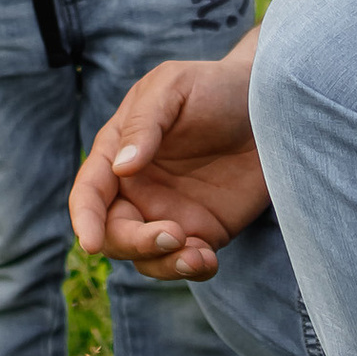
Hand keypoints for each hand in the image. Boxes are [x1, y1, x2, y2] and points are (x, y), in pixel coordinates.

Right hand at [69, 40, 267, 281]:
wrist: (271, 104)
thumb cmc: (214, 86)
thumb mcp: (173, 87)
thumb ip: (144, 124)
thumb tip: (120, 167)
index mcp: (118, 151)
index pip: (90, 191)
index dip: (85, 219)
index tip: (92, 244)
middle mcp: (137, 188)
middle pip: (114, 232)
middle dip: (134, 243)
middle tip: (172, 233)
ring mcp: (169, 212)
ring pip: (146, 256)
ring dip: (164, 263)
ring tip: (197, 253)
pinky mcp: (203, 231)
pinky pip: (185, 261)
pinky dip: (190, 268)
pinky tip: (208, 259)